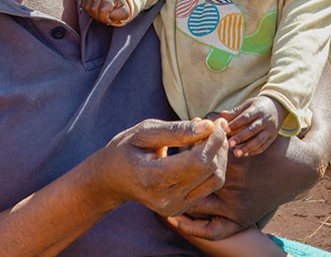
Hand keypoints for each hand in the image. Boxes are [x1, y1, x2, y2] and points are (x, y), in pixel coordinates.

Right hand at [81, 0, 130, 25]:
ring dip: (93, 15)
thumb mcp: (124, 12)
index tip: (109, 20)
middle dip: (99, 18)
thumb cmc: (119, 5)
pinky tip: (95, 11)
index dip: (105, 19)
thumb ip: (118, 16)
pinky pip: (83, 6)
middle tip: (104, 18)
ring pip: (87, 8)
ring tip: (100, 14)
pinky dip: (88, 11)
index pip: (103, 10)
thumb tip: (108, 17)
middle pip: (93, 9)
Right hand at [89, 118, 227, 216]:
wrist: (112, 179)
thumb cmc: (127, 149)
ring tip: (209, 137)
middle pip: (209, 170)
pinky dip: (212, 166)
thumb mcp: (145, 132)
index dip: (213, 140)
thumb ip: (177, 131)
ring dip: (218, 156)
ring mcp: (174, 207)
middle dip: (218, 145)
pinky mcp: (181, 208)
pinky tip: (202, 151)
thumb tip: (209, 126)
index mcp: (152, 178)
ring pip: (215, 180)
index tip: (216, 121)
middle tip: (215, 125)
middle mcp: (165, 198)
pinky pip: (209, 186)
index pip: (197, 162)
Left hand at [166, 64, 330, 241]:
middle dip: (173, 176)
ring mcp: (237, 206)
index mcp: (233, 160)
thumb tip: (201, 115)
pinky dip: (194, 228)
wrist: (300, 169)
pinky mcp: (242, 219)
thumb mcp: (251, 127)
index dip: (180, 152)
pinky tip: (176, 219)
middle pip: (189, 181)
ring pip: (195, 205)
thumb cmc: (274, 144)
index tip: (169, 149)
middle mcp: (234, 186)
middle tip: (157, 172)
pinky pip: (212, 230)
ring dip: (177, 198)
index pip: (193, 157)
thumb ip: (225, 121)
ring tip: (161, 190)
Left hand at [221, 96, 282, 156]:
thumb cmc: (259, 105)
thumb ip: (236, 111)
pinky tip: (245, 154)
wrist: (278, 107)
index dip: (236, 124)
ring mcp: (270, 129)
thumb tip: (222, 114)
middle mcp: (265, 120)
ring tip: (237, 153)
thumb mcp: (249, 104)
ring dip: (247, 147)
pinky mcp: (273, 137)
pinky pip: (264, 146)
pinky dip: (255, 151)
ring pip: (259, 140)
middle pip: (252, 129)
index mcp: (258, 109)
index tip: (225, 130)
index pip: (246, 117)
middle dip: (240, 137)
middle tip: (229, 144)